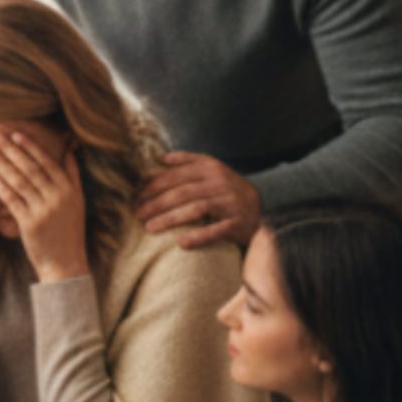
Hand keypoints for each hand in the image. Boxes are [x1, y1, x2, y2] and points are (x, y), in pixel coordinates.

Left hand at [0, 130, 88, 280]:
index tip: (13, 132)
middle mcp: (58, 197)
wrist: (64, 263)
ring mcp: (44, 210)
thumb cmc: (68, 231)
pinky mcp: (29, 223)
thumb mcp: (77, 201)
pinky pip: (11, 199)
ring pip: (18, 181)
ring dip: (0, 162)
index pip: (46, 161)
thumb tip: (69, 149)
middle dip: (9, 149)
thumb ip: (72, 174)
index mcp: (69, 189)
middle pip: (29, 167)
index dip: (29, 146)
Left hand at [137, 152, 260, 247]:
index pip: (177, 175)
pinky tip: (181, 243)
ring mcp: (230, 203)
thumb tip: (162, 158)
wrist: (264, 208)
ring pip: (196, 209)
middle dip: (157, 203)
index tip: (137, 196)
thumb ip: (190, 161)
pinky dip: (198, 236)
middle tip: (139, 214)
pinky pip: (216, 231)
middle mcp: (221, 183)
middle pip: (183, 192)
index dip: (155, 186)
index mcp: (211, 168)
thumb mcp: (213, 170)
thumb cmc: (227, 190)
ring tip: (150, 228)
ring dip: (170, 219)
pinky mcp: (238, 223)